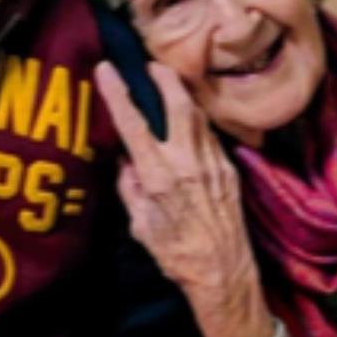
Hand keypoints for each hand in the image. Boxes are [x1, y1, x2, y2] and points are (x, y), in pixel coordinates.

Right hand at [96, 60, 275, 336]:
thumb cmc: (176, 255)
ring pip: (198, 116)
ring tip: (170, 84)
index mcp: (158, 177)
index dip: (118, 93)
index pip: (133, 124)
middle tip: (152, 64)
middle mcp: (187, 163)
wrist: (224, 273)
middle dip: (164, 78)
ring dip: (183, 95)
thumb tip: (125, 161)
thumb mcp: (140, 225)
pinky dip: (198, 123)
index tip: (107, 68)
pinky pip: (210, 137)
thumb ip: (130, 188)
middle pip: (178, 105)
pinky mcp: (229, 171)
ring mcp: (213, 164)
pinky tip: (190, 122)